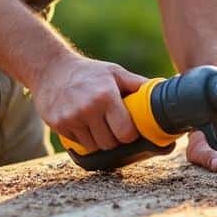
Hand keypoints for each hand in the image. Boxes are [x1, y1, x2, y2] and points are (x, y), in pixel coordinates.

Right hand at [31, 55, 146, 152]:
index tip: (129, 130)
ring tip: (99, 126)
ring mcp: (71, 118)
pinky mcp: (58, 124)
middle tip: (114, 129)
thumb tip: (164, 89)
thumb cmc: (89, 72)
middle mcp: (88, 108)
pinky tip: (83, 124)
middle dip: (115, 140)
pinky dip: (83, 139)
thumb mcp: (114, 72)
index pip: (125, 132)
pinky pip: (78, 144)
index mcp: (106, 96)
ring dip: (99, 141)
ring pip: (94, 147)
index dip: (130, 135)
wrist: (52, 69)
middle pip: (110, 143)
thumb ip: (137, 84)